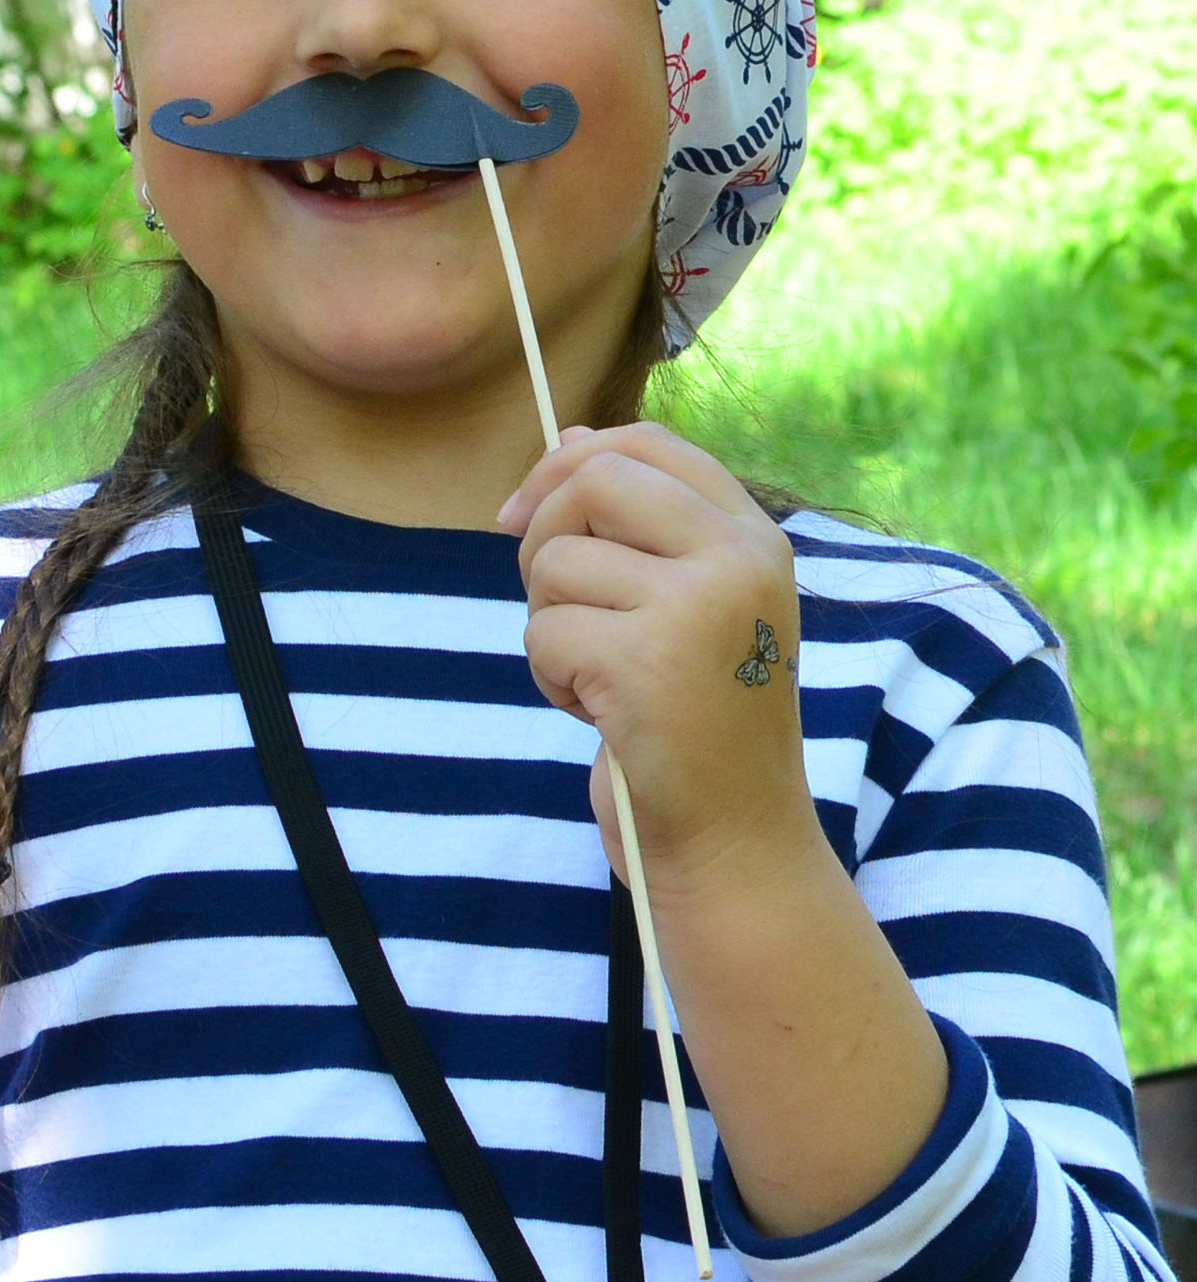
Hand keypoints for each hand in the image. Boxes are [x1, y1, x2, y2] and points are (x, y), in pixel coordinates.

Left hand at [498, 422, 812, 891]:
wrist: (734, 844)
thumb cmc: (700, 725)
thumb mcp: (690, 607)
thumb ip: (642, 525)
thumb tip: (570, 436)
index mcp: (755, 539)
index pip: (652, 444)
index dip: (574, 460)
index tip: (526, 510)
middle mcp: (737, 561)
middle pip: (594, 480)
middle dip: (544, 533)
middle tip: (554, 601)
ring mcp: (695, 608)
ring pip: (556, 560)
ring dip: (550, 623)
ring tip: (599, 676)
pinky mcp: (643, 663)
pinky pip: (542, 630)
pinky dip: (549, 675)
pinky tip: (596, 712)